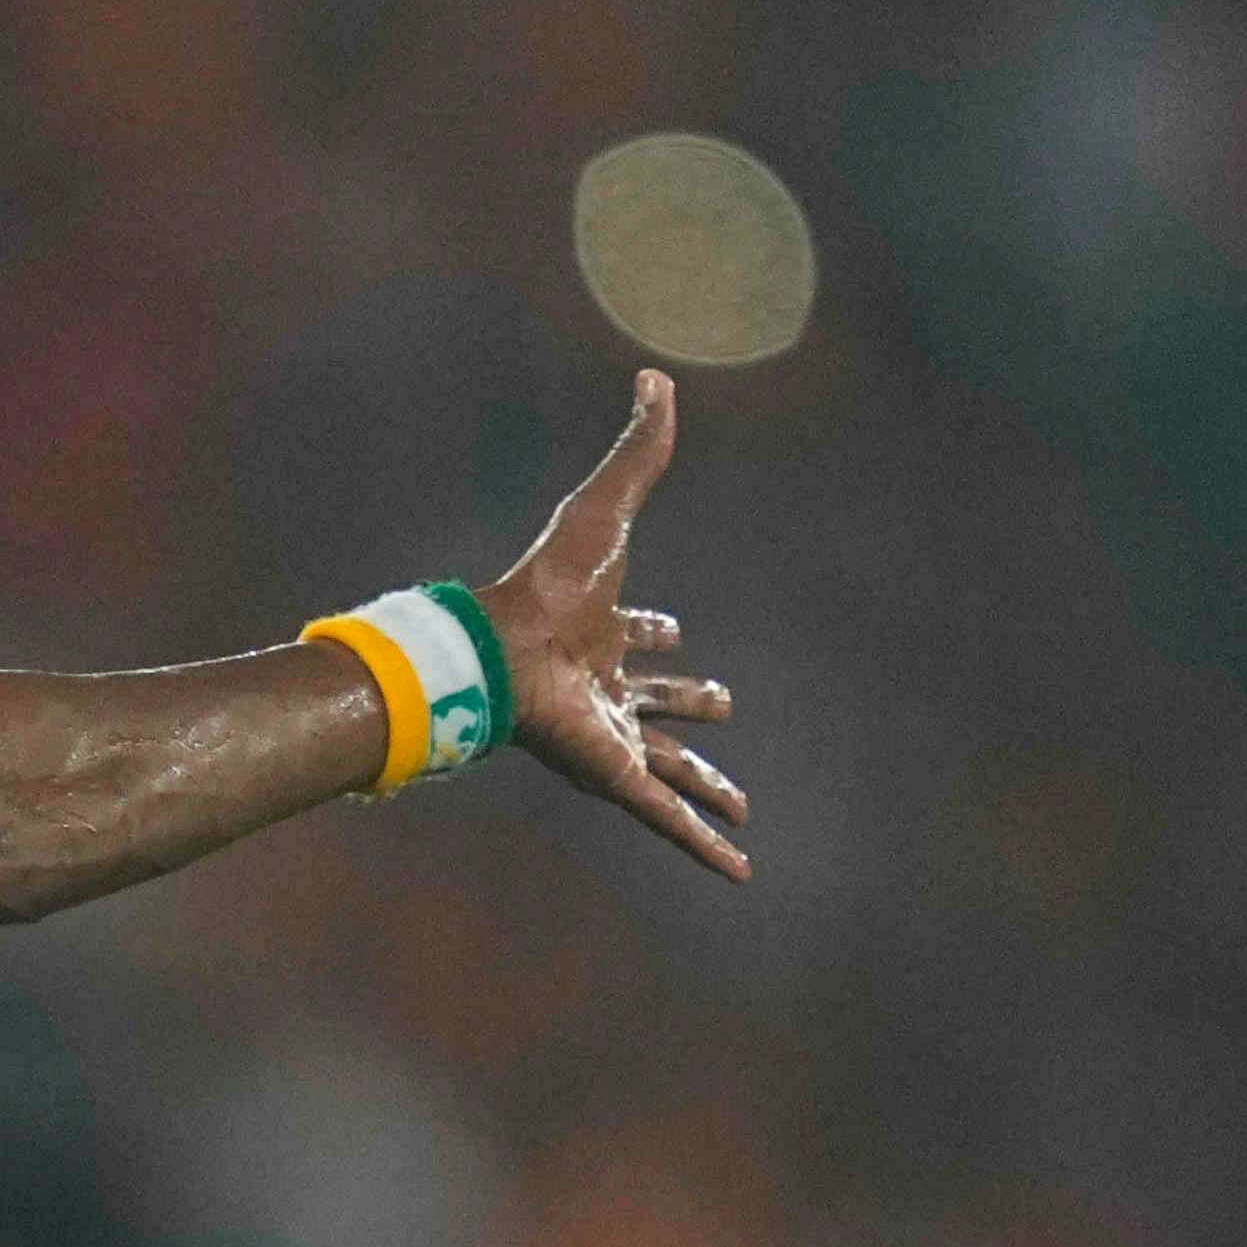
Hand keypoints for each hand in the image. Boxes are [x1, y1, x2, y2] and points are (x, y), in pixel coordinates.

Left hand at [478, 369, 746, 881]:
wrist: (507, 651)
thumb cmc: (550, 584)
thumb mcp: (605, 507)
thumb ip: (635, 449)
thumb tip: (656, 376)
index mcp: (605, 635)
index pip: (639, 636)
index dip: (658, 634)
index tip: (676, 634)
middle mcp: (609, 690)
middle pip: (657, 704)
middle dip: (690, 707)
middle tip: (723, 706)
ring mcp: (613, 738)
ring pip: (670, 768)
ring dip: (706, 789)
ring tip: (740, 811)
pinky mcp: (616, 777)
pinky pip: (668, 818)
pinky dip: (702, 846)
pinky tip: (738, 871)